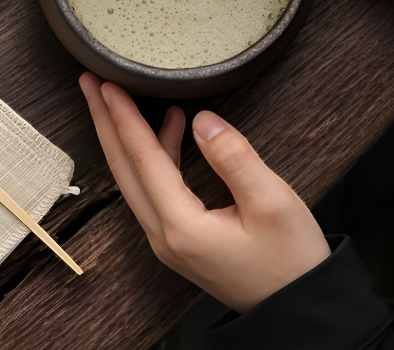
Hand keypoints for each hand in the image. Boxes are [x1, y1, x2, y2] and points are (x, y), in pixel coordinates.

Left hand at [79, 73, 330, 312]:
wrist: (302, 310)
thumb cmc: (292, 260)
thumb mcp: (272, 203)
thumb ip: (234, 158)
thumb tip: (203, 120)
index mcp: (182, 226)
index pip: (142, 159)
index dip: (123, 117)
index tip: (106, 84)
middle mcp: (164, 234)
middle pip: (124, 167)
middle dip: (105, 122)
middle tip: (91, 83)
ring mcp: (169, 238)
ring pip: (135, 177)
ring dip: (126, 136)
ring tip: (119, 97)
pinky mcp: (180, 237)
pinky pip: (154, 187)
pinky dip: (157, 153)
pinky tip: (172, 127)